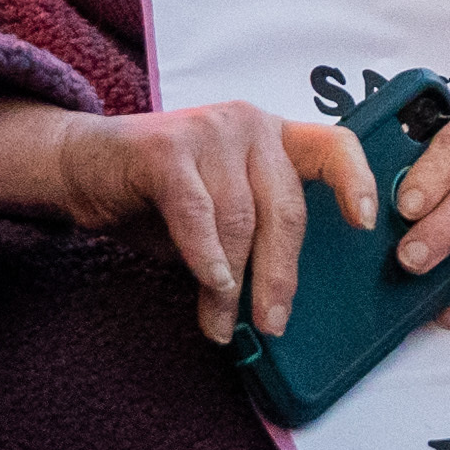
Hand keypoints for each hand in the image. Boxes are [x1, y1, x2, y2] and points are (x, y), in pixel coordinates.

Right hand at [0, 94, 379, 341]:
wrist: (82, 167)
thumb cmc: (158, 197)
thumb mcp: (219, 214)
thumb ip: (251, 238)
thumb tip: (273, 303)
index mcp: (274, 138)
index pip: (335, 148)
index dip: (358, 183)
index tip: (367, 224)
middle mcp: (249, 125)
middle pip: (285, 209)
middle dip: (279, 276)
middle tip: (272, 324)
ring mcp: (209, 130)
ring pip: (239, 221)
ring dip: (230, 285)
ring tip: (219, 323)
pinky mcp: (166, 147)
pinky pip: (198, 213)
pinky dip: (205, 256)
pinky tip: (210, 286)